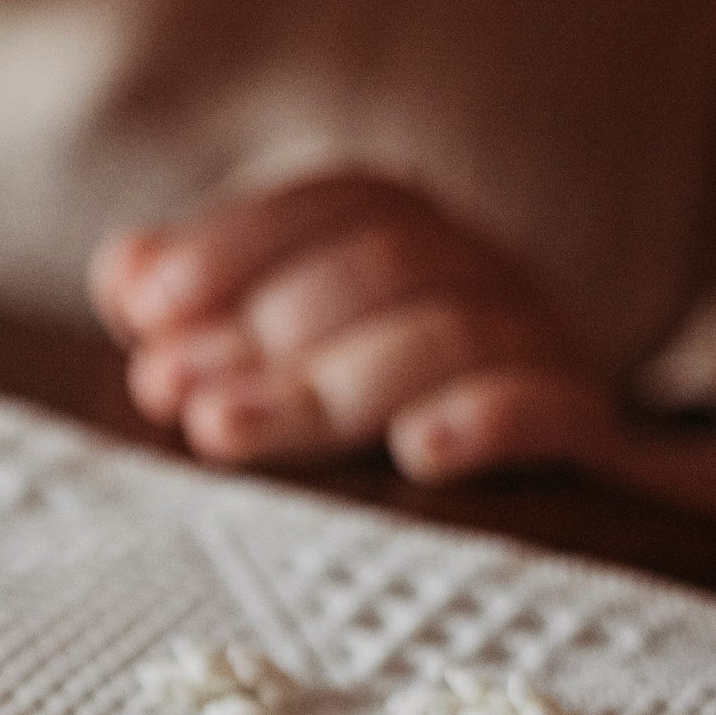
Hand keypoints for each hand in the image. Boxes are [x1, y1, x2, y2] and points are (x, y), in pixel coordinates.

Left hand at [90, 174, 613, 482]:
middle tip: (167, 391)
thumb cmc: (383, 435)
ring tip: (223, 430)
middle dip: (259, 328)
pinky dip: (489, 418)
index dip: (237, 242)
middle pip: (381, 267)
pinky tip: (422, 451)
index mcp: (420, 245)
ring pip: (447, 334)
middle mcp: (487, 278)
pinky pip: (555, 408)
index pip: (340, 202)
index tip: (144, 305)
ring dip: (326, 383)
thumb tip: (124, 269)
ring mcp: (544, 353)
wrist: (570, 511)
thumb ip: (208, 322)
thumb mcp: (285, 374)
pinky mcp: (590, 440)